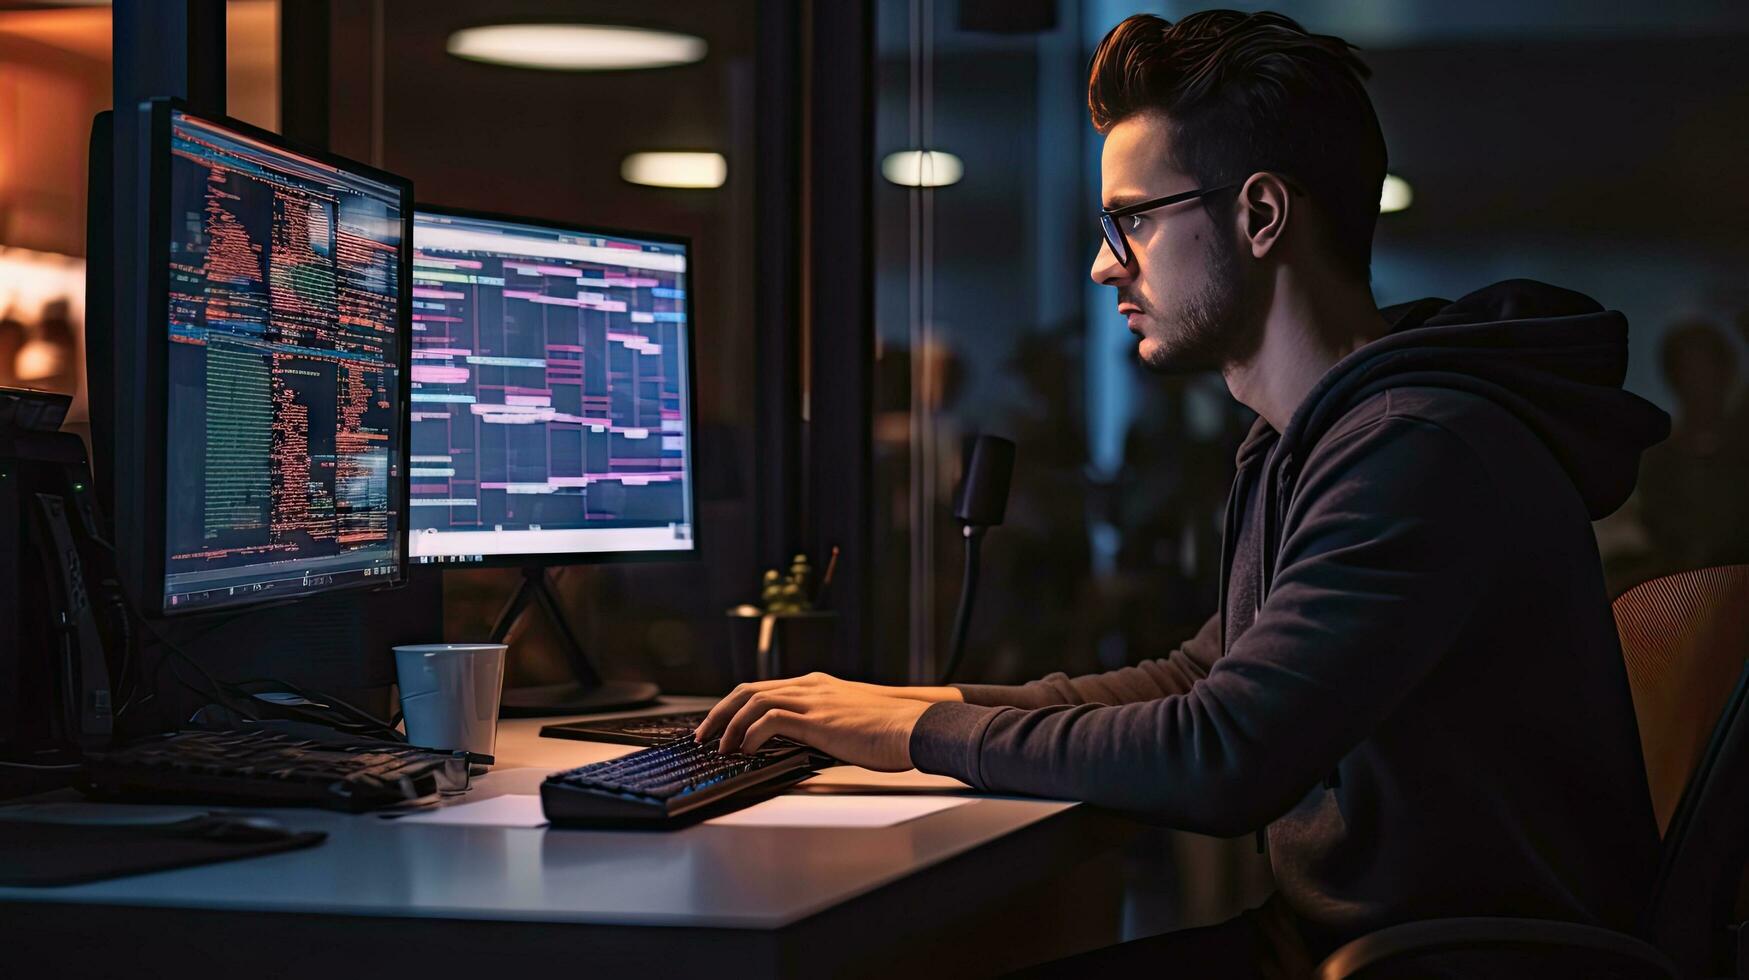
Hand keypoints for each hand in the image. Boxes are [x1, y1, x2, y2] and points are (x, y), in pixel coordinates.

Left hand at [695, 672, 937, 770]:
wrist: (915, 727)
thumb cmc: (891, 730)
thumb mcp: (850, 721)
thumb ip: (824, 723)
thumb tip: (802, 741)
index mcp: (817, 685)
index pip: (763, 688)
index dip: (735, 706)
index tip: (719, 726)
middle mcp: (811, 686)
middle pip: (748, 689)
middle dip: (720, 713)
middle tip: (703, 735)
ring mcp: (813, 699)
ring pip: (753, 701)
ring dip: (729, 725)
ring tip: (718, 748)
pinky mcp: (817, 718)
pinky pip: (770, 719)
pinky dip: (750, 735)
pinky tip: (744, 750)